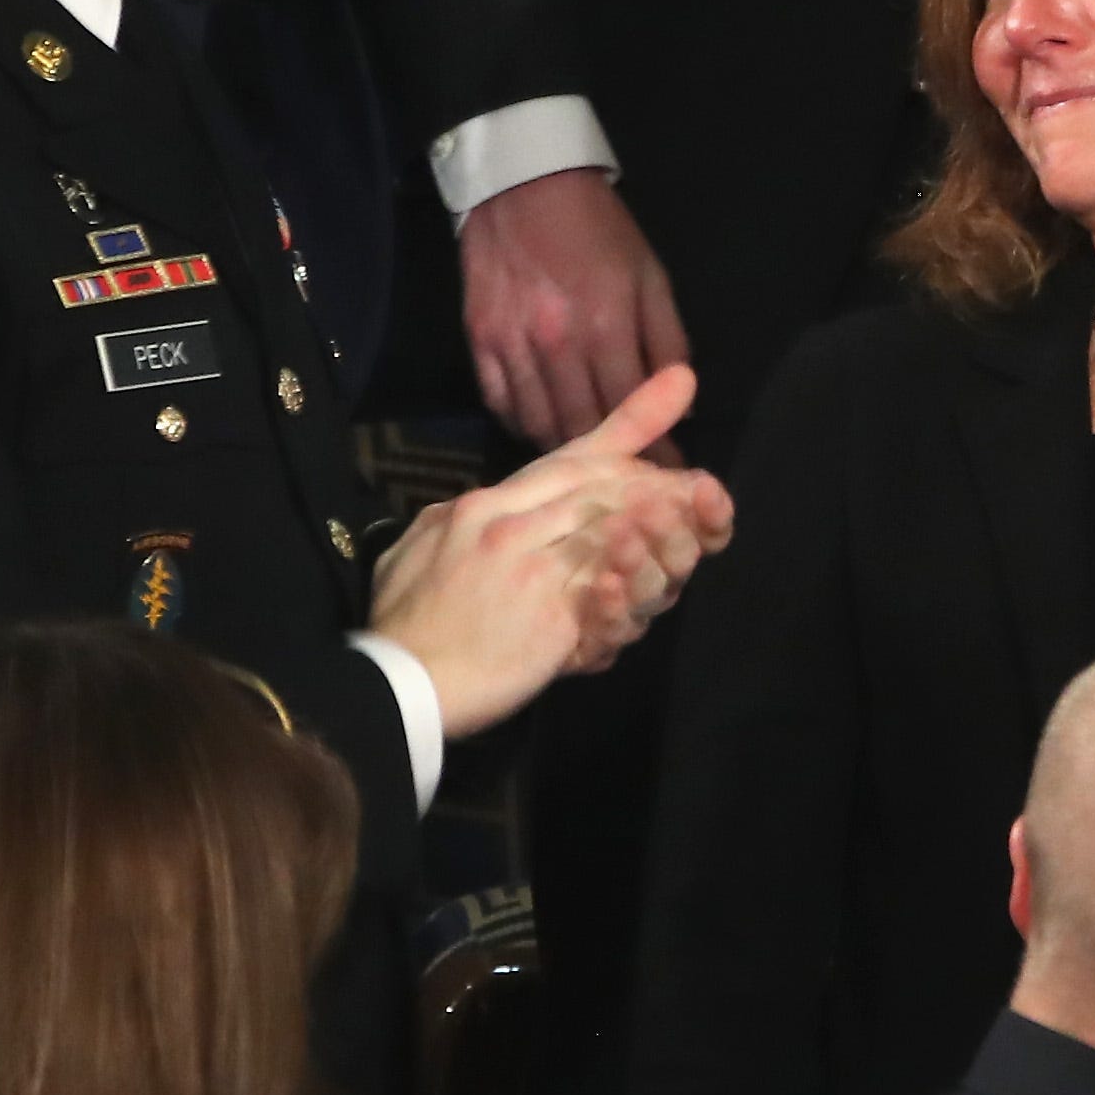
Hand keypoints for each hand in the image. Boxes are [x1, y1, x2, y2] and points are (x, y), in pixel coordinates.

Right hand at [370, 362, 735, 733]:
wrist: (393, 687)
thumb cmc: (401, 623)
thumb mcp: (413, 550)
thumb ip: (451, 521)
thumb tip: (473, 504)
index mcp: (481, 506)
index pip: (563, 462)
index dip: (622, 436)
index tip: (668, 407)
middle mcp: (508, 526)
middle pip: (599, 488)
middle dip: (656, 484)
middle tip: (700, 486)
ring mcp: (531, 570)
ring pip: (612, 531)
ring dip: (658, 526)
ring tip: (694, 518)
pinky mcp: (549, 617)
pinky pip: (607, 591)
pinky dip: (635, 580)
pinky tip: (658, 573)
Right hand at [458, 167, 689, 449]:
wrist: (524, 183)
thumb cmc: (599, 230)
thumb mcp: (650, 276)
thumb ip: (668, 340)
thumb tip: (682, 401)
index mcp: (606, 326)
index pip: (631, 411)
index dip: (652, 451)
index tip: (669, 477)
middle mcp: (555, 344)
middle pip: (582, 428)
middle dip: (611, 465)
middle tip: (631, 486)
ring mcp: (511, 344)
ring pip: (538, 425)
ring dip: (566, 452)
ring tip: (591, 465)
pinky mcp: (478, 341)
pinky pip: (501, 404)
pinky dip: (524, 425)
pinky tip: (545, 430)